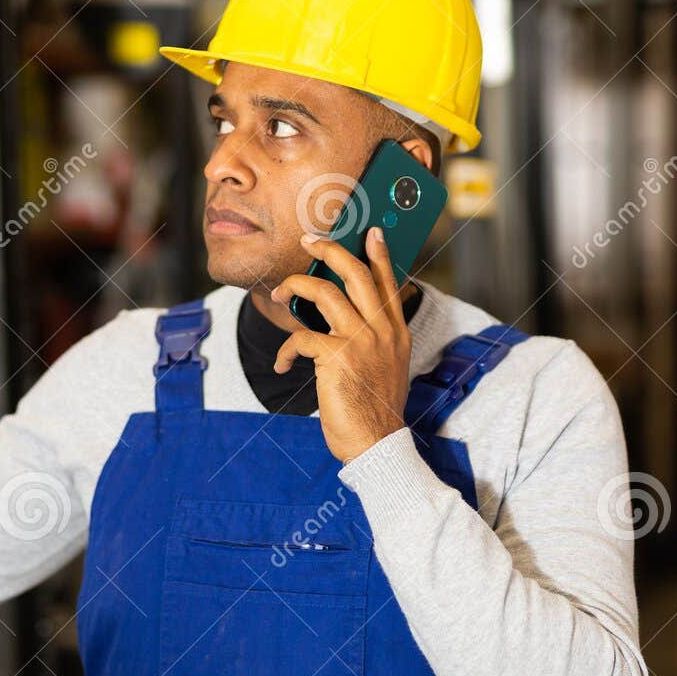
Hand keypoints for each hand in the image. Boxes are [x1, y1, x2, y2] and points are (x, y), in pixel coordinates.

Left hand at [270, 227, 411, 462]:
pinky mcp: (337, 356)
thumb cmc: (375, 409)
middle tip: (310, 241)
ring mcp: (361, 341)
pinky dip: (287, 350)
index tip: (371, 232)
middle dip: (329, 250)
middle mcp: (382, 331)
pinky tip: (284, 366)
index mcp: (396, 332)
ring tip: (280, 294)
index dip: (379, 254)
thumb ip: (376, 340)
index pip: (388, 283)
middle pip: (355, 273)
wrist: (376, 443)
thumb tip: (352, 320)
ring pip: (324, 292)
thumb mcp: (387, 368)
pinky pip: (302, 337)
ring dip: (294, 287)